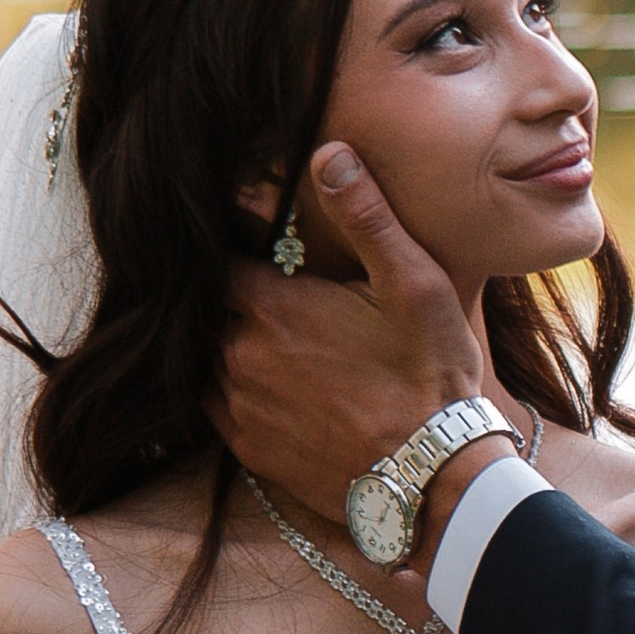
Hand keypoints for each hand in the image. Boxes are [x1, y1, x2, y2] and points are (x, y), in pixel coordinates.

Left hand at [214, 143, 493, 524]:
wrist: (431, 480)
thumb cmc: (429, 376)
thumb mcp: (413, 284)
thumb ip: (365, 217)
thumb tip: (328, 153)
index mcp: (271, 307)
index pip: (214, 260)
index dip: (223, 245)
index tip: (238, 238)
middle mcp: (239, 355)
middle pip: (204, 310)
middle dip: (222, 295)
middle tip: (252, 285)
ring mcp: (240, 408)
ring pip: (203, 360)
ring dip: (222, 342)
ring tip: (259, 333)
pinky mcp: (250, 452)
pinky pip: (214, 408)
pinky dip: (227, 388)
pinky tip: (260, 382)